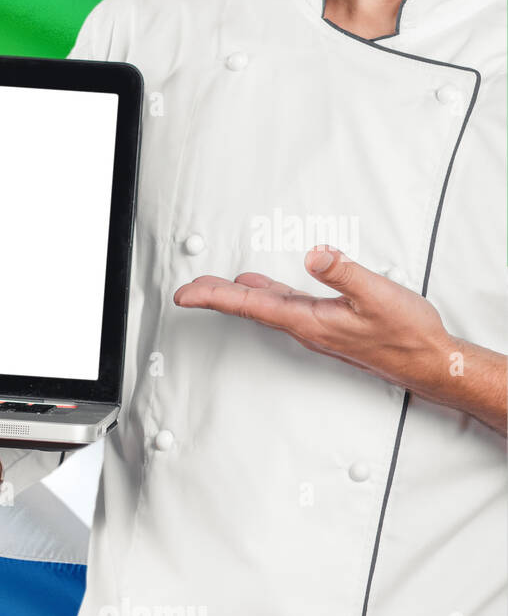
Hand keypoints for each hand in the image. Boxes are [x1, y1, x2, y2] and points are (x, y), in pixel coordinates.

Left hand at [174, 245, 507, 435]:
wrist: (428, 360)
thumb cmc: (406, 334)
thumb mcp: (377, 296)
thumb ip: (344, 273)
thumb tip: (315, 255)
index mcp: (307, 320)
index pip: (249, 305)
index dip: (214, 297)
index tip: (186, 294)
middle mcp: (305, 325)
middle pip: (248, 307)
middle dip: (215, 296)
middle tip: (187, 289)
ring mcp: (315, 325)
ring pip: (265, 306)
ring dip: (236, 295)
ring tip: (212, 285)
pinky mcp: (326, 321)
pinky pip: (285, 305)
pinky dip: (265, 293)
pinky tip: (260, 285)